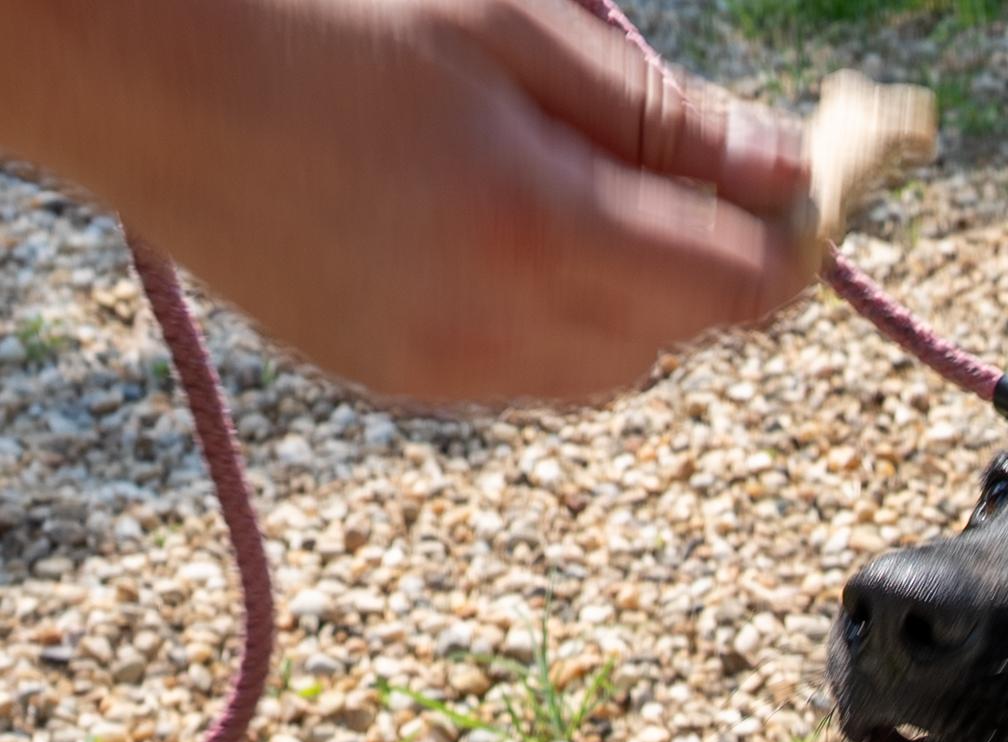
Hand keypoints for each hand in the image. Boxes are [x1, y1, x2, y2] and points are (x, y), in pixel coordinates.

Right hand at [3, 0, 816, 405]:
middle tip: (705, 175)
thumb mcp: (517, 35)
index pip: (742, 287)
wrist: (145, 77)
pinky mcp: (399, 383)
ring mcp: (445, 371)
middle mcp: (502, 327)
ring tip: (591, 196)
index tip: (806, 186)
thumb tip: (789, 170)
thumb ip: (665, 119)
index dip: (795, 243)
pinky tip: (513, 238)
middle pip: (689, 336)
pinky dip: (563, 325)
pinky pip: (534, 376)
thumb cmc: (331, 20)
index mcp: (546, 230)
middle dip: (721, 266)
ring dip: (644, 302)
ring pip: (617, 369)